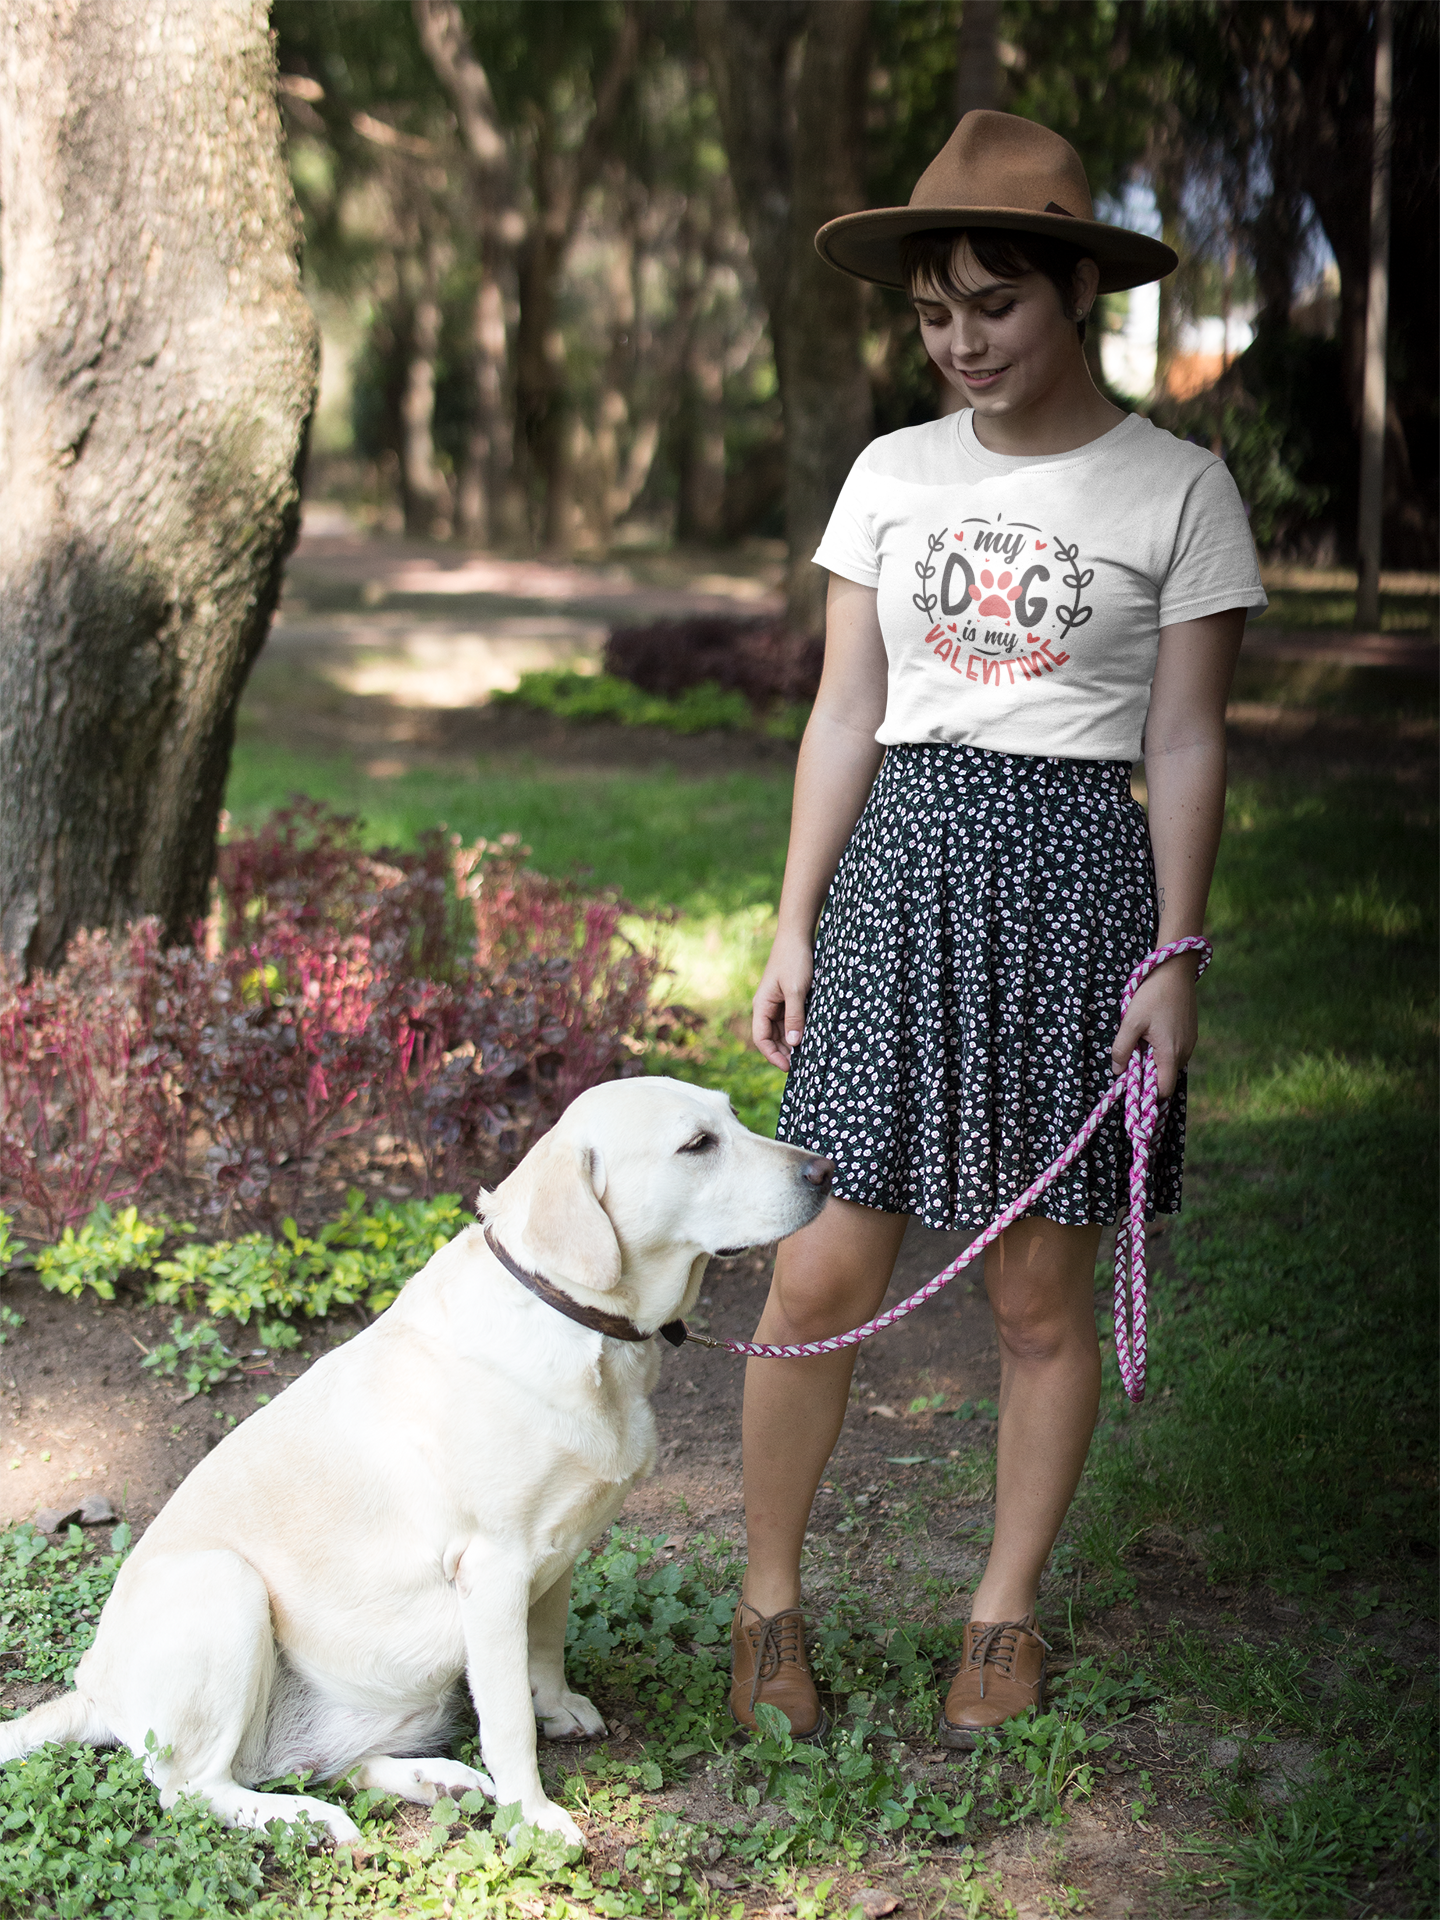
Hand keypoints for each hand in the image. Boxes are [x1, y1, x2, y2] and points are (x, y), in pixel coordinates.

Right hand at [752, 932, 813, 1068]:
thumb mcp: (796, 991)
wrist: (797, 936)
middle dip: (783, 1052)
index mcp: (762, 1006)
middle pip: (770, 1037)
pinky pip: (790, 1019)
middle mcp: (766, 1007)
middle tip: (802, 1064)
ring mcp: (777, 1002)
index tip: (788, 1067)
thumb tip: (794, 1043)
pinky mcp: (787, 998)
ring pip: (781, 1030)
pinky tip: (809, 1036)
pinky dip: (798, 1030)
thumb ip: (794, 1017)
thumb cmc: (794, 960)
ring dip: (791, 1042)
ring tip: (807, 1053)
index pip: (761, 1039)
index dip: (772, 1055)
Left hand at [1110, 953, 1198, 1097]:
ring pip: (1171, 1064)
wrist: (1175, 971)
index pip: (1164, 1090)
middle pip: (1166, 1077)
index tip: (1132, 1081)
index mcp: (1170, 1053)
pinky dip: (1163, 1050)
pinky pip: (1176, 1052)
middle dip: (1148, 1073)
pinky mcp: (1191, 1034)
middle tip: (1134, 1053)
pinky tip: (1154, 1031)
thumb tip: (1117, 1071)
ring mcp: (1191, 1043)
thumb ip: (1122, 1049)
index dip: (1148, 1093)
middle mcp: (1185, 1052)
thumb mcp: (1130, 1022)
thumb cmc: (1152, 995)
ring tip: (1144, 1038)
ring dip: (1155, 1060)